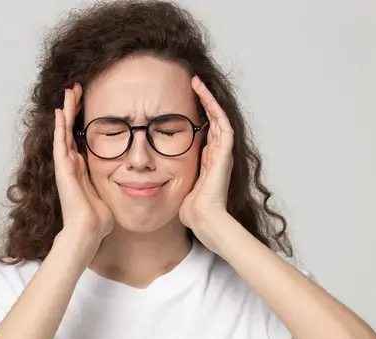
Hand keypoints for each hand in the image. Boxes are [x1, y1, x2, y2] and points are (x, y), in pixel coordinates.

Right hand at [53, 83, 113, 250]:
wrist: (88, 230)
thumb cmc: (99, 218)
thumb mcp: (110, 193)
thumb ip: (115, 183)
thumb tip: (132, 181)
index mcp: (82, 169)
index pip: (80, 138)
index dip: (83, 120)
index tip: (88, 104)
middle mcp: (72, 164)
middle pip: (71, 130)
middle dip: (74, 109)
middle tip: (76, 89)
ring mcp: (66, 166)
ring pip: (64, 131)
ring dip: (67, 111)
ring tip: (69, 92)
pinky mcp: (63, 170)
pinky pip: (61, 143)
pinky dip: (60, 127)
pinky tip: (61, 111)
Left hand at [179, 76, 233, 233]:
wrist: (203, 217)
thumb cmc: (191, 209)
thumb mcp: (178, 186)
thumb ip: (172, 176)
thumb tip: (151, 174)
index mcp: (207, 161)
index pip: (205, 131)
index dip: (198, 115)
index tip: (185, 102)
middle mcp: (217, 154)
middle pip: (213, 120)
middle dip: (204, 102)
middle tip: (193, 84)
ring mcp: (223, 153)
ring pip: (219, 117)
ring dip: (209, 99)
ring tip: (198, 83)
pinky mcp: (225, 153)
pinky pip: (222, 124)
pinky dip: (215, 108)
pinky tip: (206, 95)